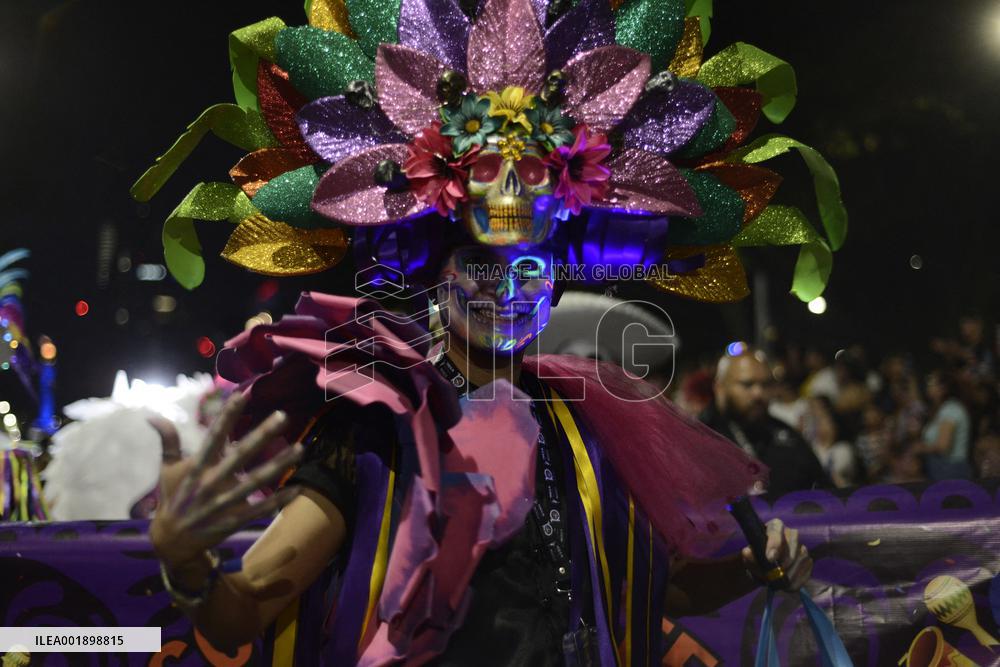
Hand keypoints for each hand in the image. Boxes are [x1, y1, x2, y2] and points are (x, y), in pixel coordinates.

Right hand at [149, 393, 303, 577]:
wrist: (171, 542)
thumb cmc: (172, 498)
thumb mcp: (167, 469)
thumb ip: (167, 441)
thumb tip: (153, 415)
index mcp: (197, 466)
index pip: (214, 435)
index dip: (227, 415)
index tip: (243, 394)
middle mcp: (212, 482)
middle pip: (241, 455)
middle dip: (262, 435)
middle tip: (283, 415)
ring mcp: (224, 503)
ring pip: (256, 481)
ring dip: (279, 465)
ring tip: (300, 448)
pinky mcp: (234, 520)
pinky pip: (260, 509)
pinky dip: (278, 500)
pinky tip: (298, 489)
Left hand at [741, 518, 812, 590]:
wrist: (765, 567)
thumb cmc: (757, 556)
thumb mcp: (749, 556)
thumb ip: (749, 554)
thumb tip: (748, 553)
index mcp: (775, 527)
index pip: (777, 529)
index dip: (774, 543)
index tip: (769, 558)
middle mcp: (791, 534)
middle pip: (793, 544)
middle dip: (784, 561)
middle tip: (775, 574)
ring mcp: (802, 547)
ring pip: (801, 558)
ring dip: (790, 573)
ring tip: (779, 583)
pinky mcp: (808, 561)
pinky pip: (806, 571)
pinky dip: (797, 581)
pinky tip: (787, 586)